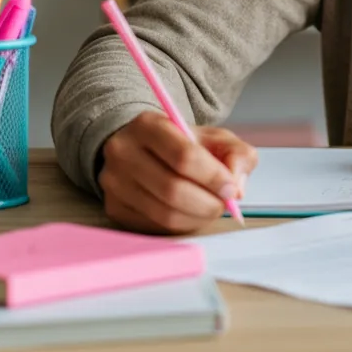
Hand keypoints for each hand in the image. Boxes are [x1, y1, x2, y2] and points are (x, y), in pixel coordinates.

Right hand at [98, 111, 257, 234]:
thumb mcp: (215, 137)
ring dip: (197, 217)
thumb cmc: (184, 144)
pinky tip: (191, 214)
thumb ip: (236, 154)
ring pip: (163, 213)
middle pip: (172, 189)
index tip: (231, 188)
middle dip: (207, 202)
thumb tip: (237, 187)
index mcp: (148, 125)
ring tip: (210, 208)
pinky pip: (154, 226)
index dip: (212, 177)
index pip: (183, 156)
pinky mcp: (114, 207)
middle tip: (224, 204)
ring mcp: (114, 182)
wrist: (145, 149)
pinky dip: (181, 225)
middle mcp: (123, 152)